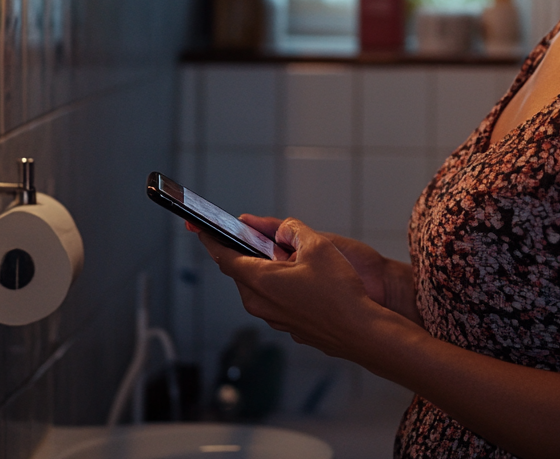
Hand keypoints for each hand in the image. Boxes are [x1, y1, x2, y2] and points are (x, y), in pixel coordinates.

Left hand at [193, 217, 382, 356]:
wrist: (359, 330)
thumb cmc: (339, 291)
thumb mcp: (318, 246)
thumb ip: (295, 230)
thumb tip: (283, 229)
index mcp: (260, 280)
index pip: (224, 257)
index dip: (211, 241)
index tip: (201, 231)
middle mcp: (259, 302)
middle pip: (240, 271)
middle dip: (245, 252)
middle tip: (255, 236)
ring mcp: (272, 317)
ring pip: (257, 286)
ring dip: (264, 269)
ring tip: (287, 255)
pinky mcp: (286, 325)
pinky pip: (272, 299)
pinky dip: (277, 285)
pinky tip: (302, 277)